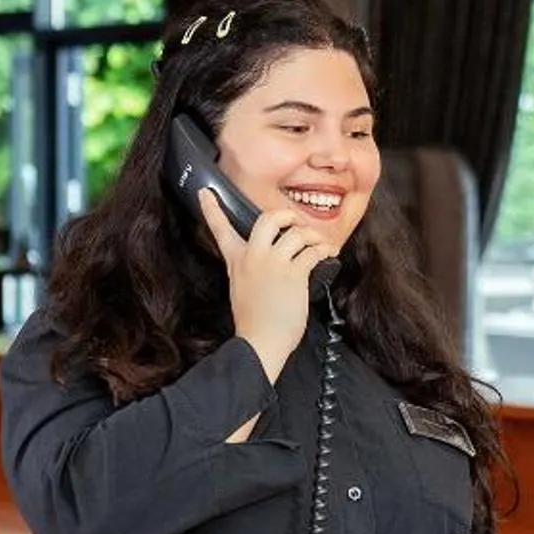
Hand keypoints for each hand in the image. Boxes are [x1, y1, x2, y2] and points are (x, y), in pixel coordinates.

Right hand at [204, 196, 326, 379]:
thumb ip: (251, 270)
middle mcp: (253, 257)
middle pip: (268, 218)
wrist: (260, 341)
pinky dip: (324, 251)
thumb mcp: (241, 289)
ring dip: (312, 236)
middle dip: (286, 216)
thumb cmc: (254, 322)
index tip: (206, 192)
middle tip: (296, 224)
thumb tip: (271, 261)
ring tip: (318, 244)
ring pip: (296, 233)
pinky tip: (328, 255)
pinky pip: (313, 252)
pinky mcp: (293, 274)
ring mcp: (273, 264)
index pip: (220, 230)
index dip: (212, 209)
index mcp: (236, 262)